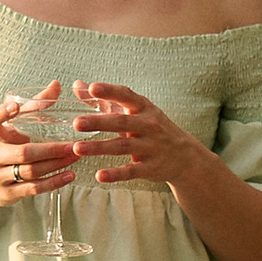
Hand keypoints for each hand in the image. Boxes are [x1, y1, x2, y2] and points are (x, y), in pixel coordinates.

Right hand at [0, 83, 79, 214]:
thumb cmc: (1, 146)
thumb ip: (33, 106)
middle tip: (73, 145)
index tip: (15, 107)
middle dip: (51, 149)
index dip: (2, 113)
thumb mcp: (10, 127)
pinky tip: (69, 175)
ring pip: (31, 171)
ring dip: (56, 164)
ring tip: (75, 156)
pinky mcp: (8, 193)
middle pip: (23, 152)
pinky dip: (53, 182)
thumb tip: (56, 85)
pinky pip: (33, 188)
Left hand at [67, 79, 201, 188]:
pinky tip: (99, 175)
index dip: (110, 91)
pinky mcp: (150, 168)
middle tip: (76, 123)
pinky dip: (115, 174)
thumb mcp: (136, 111)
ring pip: (122, 146)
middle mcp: (149, 125)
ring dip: (99, 147)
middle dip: (98, 122)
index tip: (92, 88)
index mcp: (143, 109)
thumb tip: (77, 85)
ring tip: (77, 148)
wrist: (184, 156)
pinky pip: (131, 171)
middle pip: (121, 122)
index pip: (126, 96)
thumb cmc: (152, 128)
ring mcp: (151, 147)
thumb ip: (105, 99)